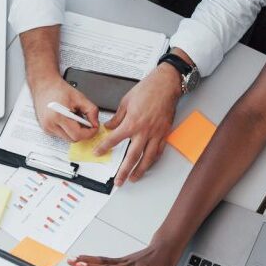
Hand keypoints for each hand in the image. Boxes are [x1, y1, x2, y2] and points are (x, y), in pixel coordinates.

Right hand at [30, 75, 98, 141]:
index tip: (94, 128)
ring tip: (75, 118)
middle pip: (73, 139)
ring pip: (67, 138)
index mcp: (58, 116)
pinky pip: (61, 135)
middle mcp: (50, 125)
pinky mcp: (46, 129)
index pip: (77, 134)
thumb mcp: (79, 97)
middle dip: (83, 133)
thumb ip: (91, 111)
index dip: (89, 133)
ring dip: (75, 131)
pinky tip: (68, 119)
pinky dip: (68, 130)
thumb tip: (95, 124)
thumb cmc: (59, 89)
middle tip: (87, 122)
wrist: (44, 85)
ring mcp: (46, 128)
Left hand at [95, 64, 181, 185]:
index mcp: (132, 122)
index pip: (115, 139)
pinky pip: (159, 151)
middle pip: (132, 156)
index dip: (104, 147)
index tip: (98, 153)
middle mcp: (144, 130)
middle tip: (118, 180)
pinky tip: (149, 164)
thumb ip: (117, 117)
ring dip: (140, 170)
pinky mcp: (165, 133)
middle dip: (124, 171)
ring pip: (148, 158)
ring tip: (134, 178)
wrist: (166, 84)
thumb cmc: (148, 89)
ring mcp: (156, 133)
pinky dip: (153, 160)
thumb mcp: (126, 101)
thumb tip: (110, 126)